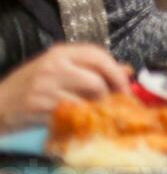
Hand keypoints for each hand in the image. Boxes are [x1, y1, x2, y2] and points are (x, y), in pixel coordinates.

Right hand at [0, 44, 131, 126]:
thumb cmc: (32, 85)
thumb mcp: (60, 69)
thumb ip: (91, 68)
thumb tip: (126, 70)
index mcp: (61, 52)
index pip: (98, 55)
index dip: (116, 72)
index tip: (126, 87)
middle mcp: (54, 66)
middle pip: (97, 80)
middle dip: (111, 95)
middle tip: (117, 105)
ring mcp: (45, 87)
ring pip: (86, 100)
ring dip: (96, 110)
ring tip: (98, 113)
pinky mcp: (39, 108)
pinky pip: (71, 115)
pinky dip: (80, 120)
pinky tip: (80, 121)